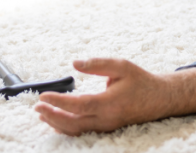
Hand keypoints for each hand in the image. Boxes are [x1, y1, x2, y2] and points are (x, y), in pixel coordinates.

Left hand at [35, 59, 195, 135]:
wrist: (158, 99)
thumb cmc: (140, 81)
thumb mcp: (121, 66)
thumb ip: (98, 64)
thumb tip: (75, 63)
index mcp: (110, 103)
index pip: (79, 105)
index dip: (59, 102)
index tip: (43, 96)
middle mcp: (106, 118)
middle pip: (73, 123)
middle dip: (52, 116)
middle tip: (37, 107)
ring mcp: (106, 127)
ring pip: (76, 130)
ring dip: (56, 123)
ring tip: (41, 114)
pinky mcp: (105, 129)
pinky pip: (82, 132)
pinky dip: (66, 128)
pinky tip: (56, 121)